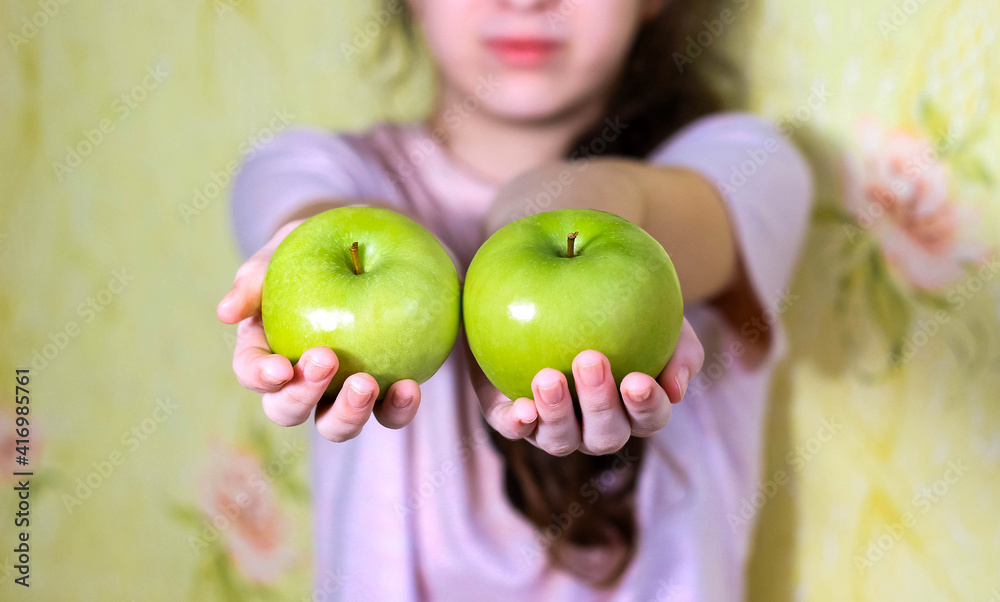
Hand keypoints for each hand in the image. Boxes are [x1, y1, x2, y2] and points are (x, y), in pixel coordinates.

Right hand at [217, 220, 421, 441]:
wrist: (365, 246)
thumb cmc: (312, 247)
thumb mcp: (284, 249)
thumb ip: (255, 277)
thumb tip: (226, 312)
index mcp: (265, 349)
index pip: (252, 372)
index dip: (261, 377)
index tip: (282, 366)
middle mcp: (299, 381)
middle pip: (288, 410)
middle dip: (303, 395)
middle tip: (326, 361)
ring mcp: (340, 393)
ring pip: (336, 426)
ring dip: (349, 414)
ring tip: (368, 384)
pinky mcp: (384, 393)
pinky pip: (389, 413)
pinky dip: (398, 409)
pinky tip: (410, 387)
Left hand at [469, 319, 703, 455]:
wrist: (549, 286)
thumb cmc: (616, 303)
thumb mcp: (655, 310)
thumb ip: (679, 344)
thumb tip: (675, 389)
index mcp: (633, 407)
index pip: (649, 418)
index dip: (646, 407)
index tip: (637, 380)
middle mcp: (595, 425)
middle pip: (605, 435)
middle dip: (599, 403)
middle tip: (590, 360)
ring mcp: (553, 426)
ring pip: (560, 440)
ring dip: (558, 413)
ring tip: (550, 378)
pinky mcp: (512, 416)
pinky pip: (513, 429)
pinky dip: (518, 424)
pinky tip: (522, 407)